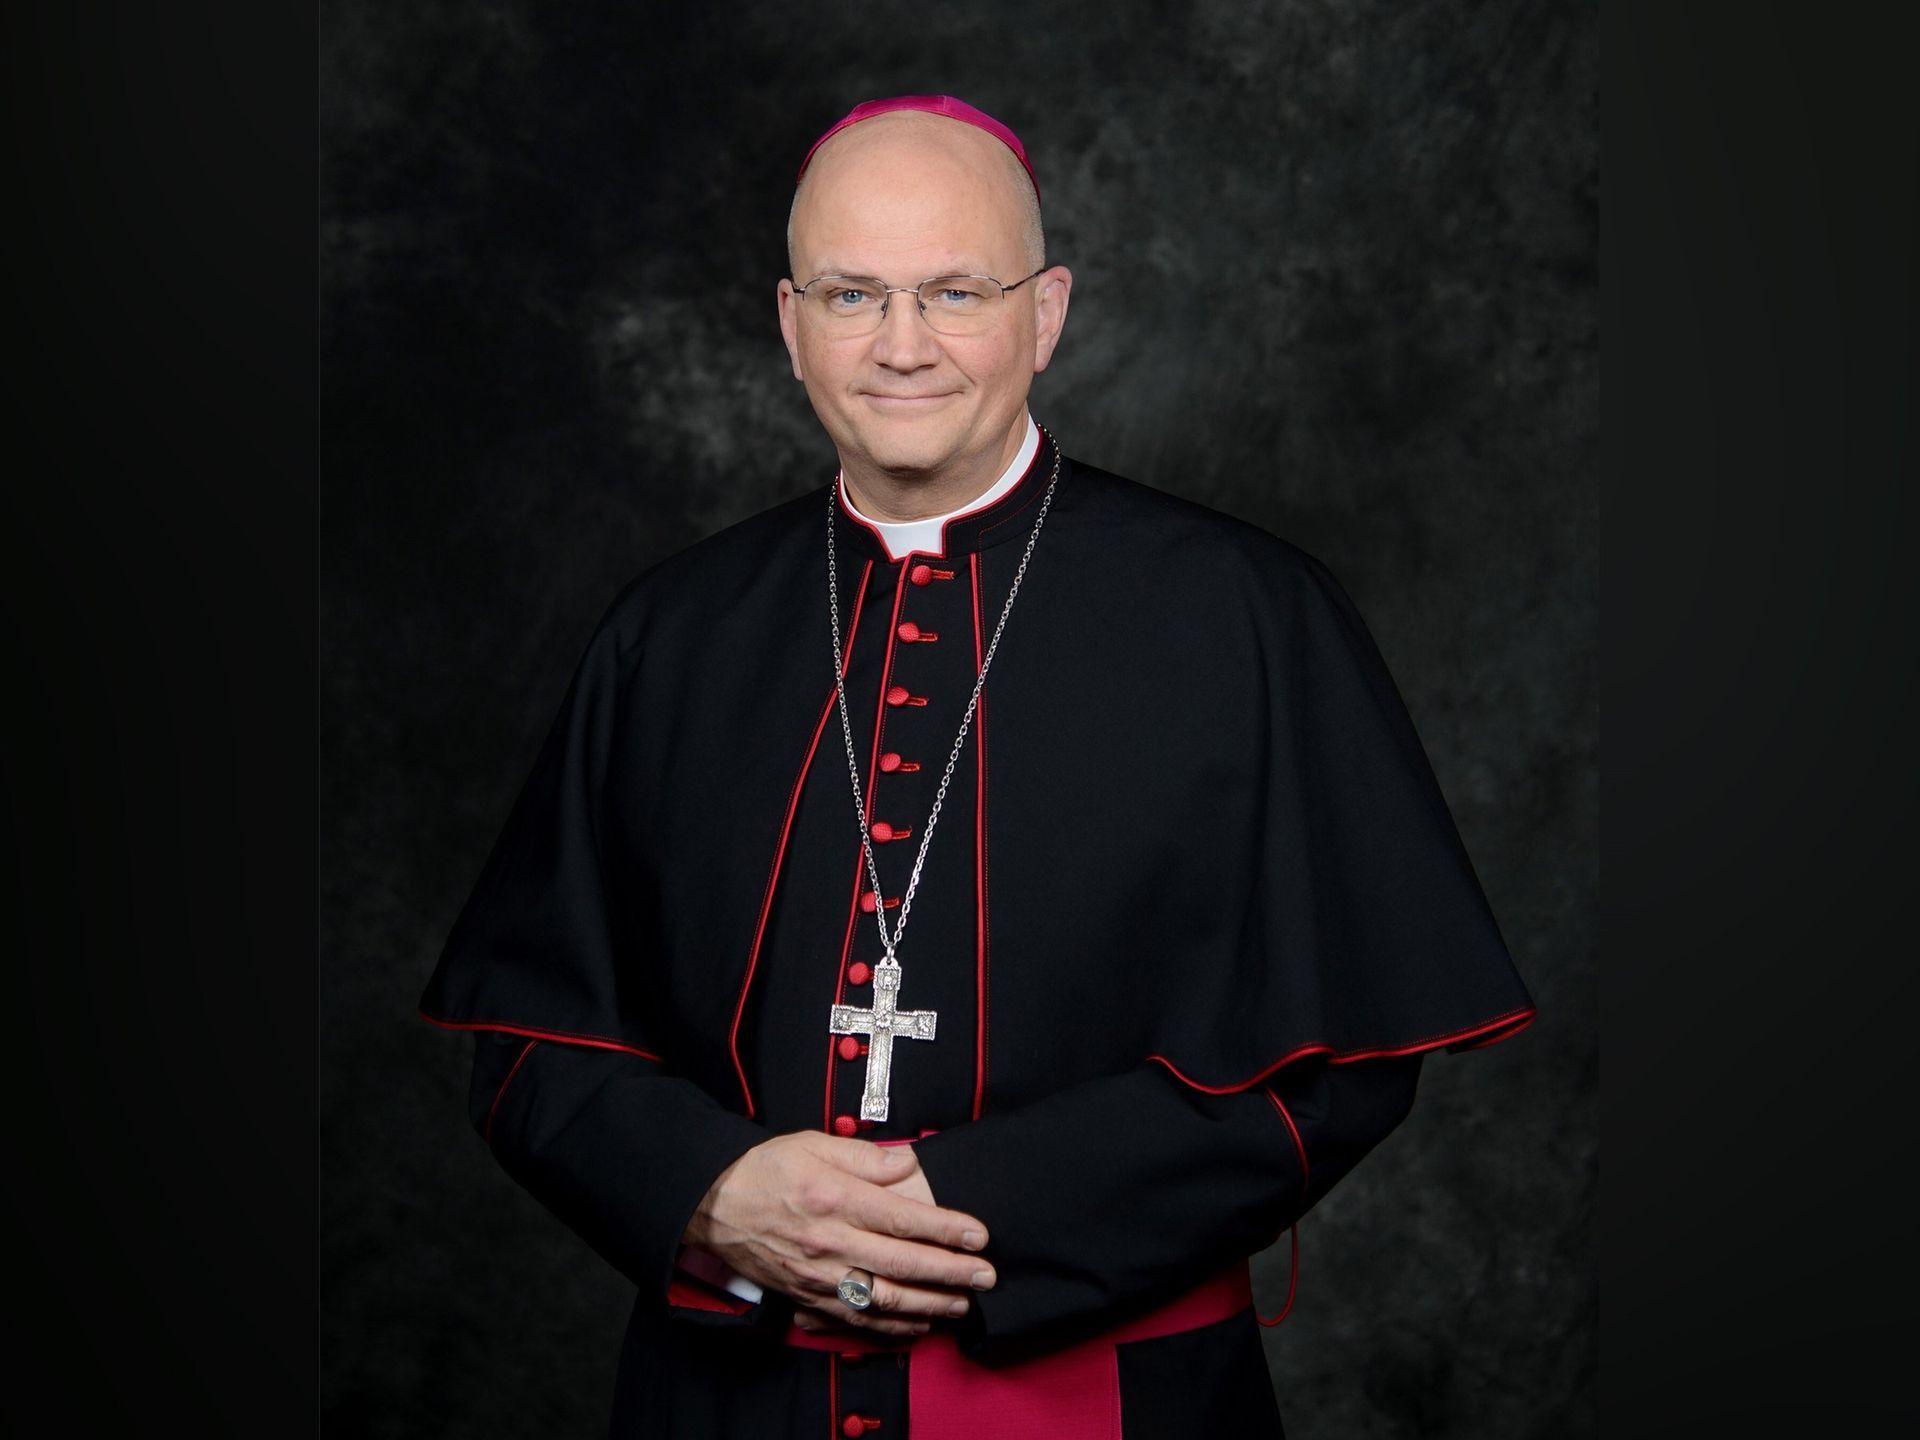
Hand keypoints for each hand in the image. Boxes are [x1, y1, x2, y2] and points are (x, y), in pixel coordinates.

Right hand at [684, 1133, 994, 1337]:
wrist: (713, 1204)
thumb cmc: (764, 1170)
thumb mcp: (813, 1143)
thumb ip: (865, 1156)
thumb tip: (907, 1164)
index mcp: (835, 1200)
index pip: (903, 1219)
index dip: (946, 1229)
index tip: (978, 1234)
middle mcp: (830, 1243)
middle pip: (902, 1263)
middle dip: (951, 1272)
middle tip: (986, 1274)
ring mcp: (819, 1276)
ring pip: (884, 1299)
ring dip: (930, 1303)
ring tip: (963, 1301)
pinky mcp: (808, 1297)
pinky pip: (857, 1319)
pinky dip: (892, 1327)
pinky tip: (919, 1322)